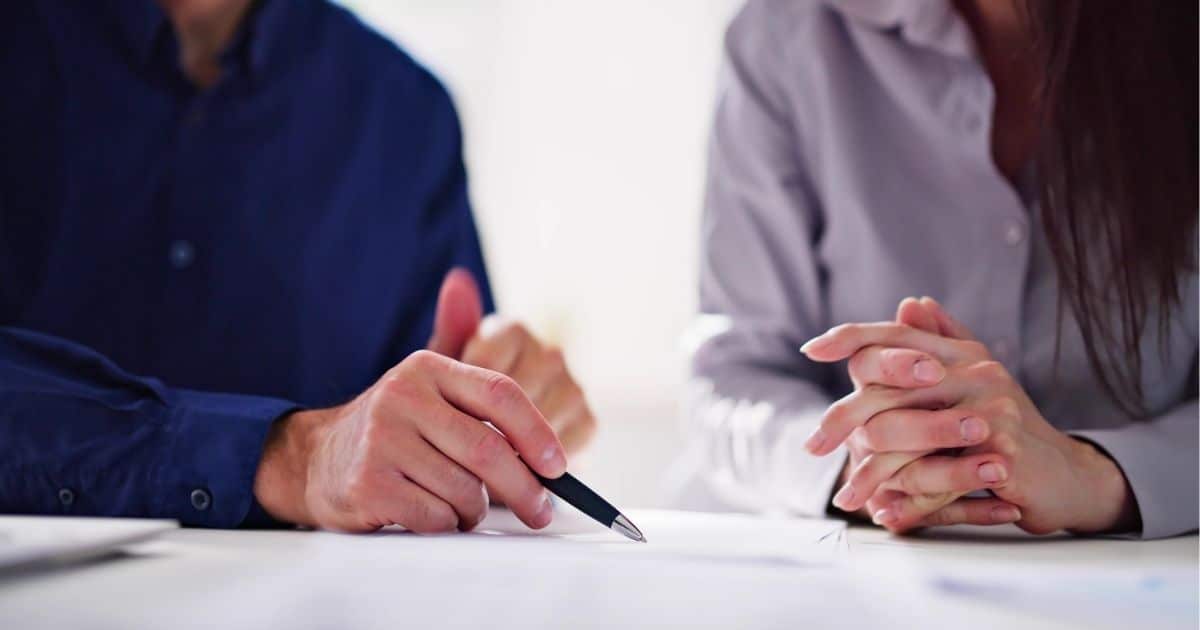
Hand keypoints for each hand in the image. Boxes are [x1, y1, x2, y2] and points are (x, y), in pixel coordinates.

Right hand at [255, 282, 570, 532]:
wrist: (317, 460)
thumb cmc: (393, 427)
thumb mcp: (426, 382)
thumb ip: (462, 343)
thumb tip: (464, 284)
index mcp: (426, 367)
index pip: (501, 394)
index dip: (538, 433)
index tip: (558, 466)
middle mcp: (401, 397)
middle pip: (488, 450)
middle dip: (524, 488)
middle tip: (540, 511)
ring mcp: (381, 441)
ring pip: (464, 490)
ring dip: (477, 510)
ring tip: (467, 507)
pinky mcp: (367, 484)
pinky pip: (435, 516)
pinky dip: (447, 524)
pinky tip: (434, 514)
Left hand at [427, 269, 596, 456]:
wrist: (484, 449)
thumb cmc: (458, 405)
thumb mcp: (445, 375)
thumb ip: (452, 330)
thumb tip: (457, 280)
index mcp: (513, 331)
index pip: (490, 365)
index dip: (467, 402)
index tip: (453, 422)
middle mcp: (549, 353)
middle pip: (519, 395)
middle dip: (489, 427)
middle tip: (467, 449)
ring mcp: (572, 386)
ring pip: (542, 421)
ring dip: (514, 446)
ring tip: (487, 463)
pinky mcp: (587, 421)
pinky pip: (565, 444)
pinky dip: (539, 462)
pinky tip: (518, 467)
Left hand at [805, 298, 1137, 534]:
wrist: (1064, 476)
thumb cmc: (1005, 427)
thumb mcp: (971, 380)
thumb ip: (940, 340)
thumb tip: (911, 300)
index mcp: (961, 354)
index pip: (898, 335)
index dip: (853, 337)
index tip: (810, 349)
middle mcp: (976, 372)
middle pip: (889, 390)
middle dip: (843, 422)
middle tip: (814, 446)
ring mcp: (990, 410)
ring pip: (906, 438)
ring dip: (872, 474)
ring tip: (847, 497)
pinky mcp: (1000, 452)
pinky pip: (939, 479)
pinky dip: (911, 503)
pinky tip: (887, 515)